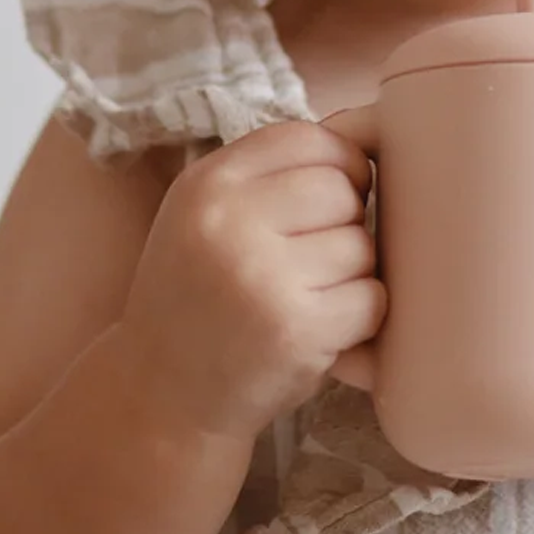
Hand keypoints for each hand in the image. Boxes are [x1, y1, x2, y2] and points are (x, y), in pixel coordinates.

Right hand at [117, 120, 385, 439]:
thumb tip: (372, 139)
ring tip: (307, 299)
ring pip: (361, 246)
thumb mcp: (204, 218)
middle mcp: (229, 222)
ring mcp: (263, 276)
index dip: (337, 164)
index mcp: (206, 184)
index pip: (307, 138)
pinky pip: (371, 298)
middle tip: (312, 262)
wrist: (161, 395)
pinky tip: (320, 330)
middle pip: (342, 190)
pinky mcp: (297, 329)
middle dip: (344, 224)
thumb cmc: (198, 299)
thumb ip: (269, 177)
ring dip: (351, 276)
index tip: (331, 198)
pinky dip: (359, 318)